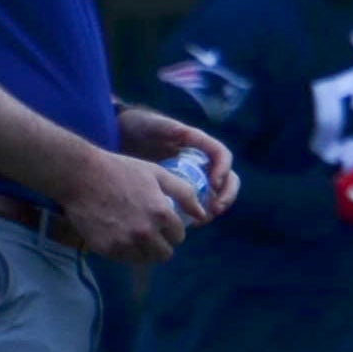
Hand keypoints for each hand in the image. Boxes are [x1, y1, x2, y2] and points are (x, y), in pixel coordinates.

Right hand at [60, 144, 206, 266]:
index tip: (163, 222)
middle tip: (151, 232)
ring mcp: (125, 243)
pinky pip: (124, 259)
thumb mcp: (157, 174)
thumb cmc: (121, 170)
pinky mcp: (107, 249)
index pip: (179, 236)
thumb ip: (184, 193)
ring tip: (135, 234)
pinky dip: (125, 250)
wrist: (81, 176)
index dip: (173, 229)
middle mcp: (145, 232)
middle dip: (162, 244)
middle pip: (165, 254)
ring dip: (144, 250)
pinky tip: (119, 234)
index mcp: (162, 214)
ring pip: (145, 260)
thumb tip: (203, 214)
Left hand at [115, 106, 237, 217]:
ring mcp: (195, 177)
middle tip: (214, 209)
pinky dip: (199, 215)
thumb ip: (170, 129)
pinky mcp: (184, 191)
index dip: (223, 169)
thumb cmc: (142, 128)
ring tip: (201, 221)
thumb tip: (185, 134)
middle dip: (226, 196)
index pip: (222, 155)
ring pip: (216, 195)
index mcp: (200, 144)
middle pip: (228, 179)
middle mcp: (203, 161)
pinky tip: (189, 224)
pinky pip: (199, 205)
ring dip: (214, 209)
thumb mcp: (156, 126)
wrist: (124, 137)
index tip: (214, 184)